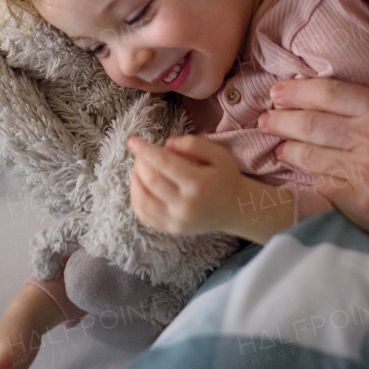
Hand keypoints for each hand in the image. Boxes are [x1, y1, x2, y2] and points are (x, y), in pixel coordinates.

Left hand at [127, 134, 253, 235]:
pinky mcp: (171, 229)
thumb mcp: (218, 154)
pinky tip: (140, 186)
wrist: (236, 209)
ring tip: (139, 168)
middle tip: (142, 153)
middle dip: (140, 162)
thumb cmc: (226, 178)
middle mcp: (184, 205)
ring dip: (134, 180)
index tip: (133, 140)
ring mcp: (176, 220)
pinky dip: (136, 199)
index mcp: (197, 183)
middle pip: (150, 180)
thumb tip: (166, 145)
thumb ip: (193, 144)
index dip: (144, 150)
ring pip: (142, 200)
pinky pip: (144, 216)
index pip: (162, 163)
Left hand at [264, 77, 368, 271]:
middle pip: (309, 122)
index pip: (329, 93)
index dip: (299, 90)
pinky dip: (312, 180)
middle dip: (281, 118)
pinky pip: (324, 187)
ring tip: (278, 147)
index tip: (281, 90)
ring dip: (289, 149)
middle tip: (266, 117)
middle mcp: (366, 136)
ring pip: (309, 155)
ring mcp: (359, 171)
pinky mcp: (358, 204)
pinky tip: (305, 178)